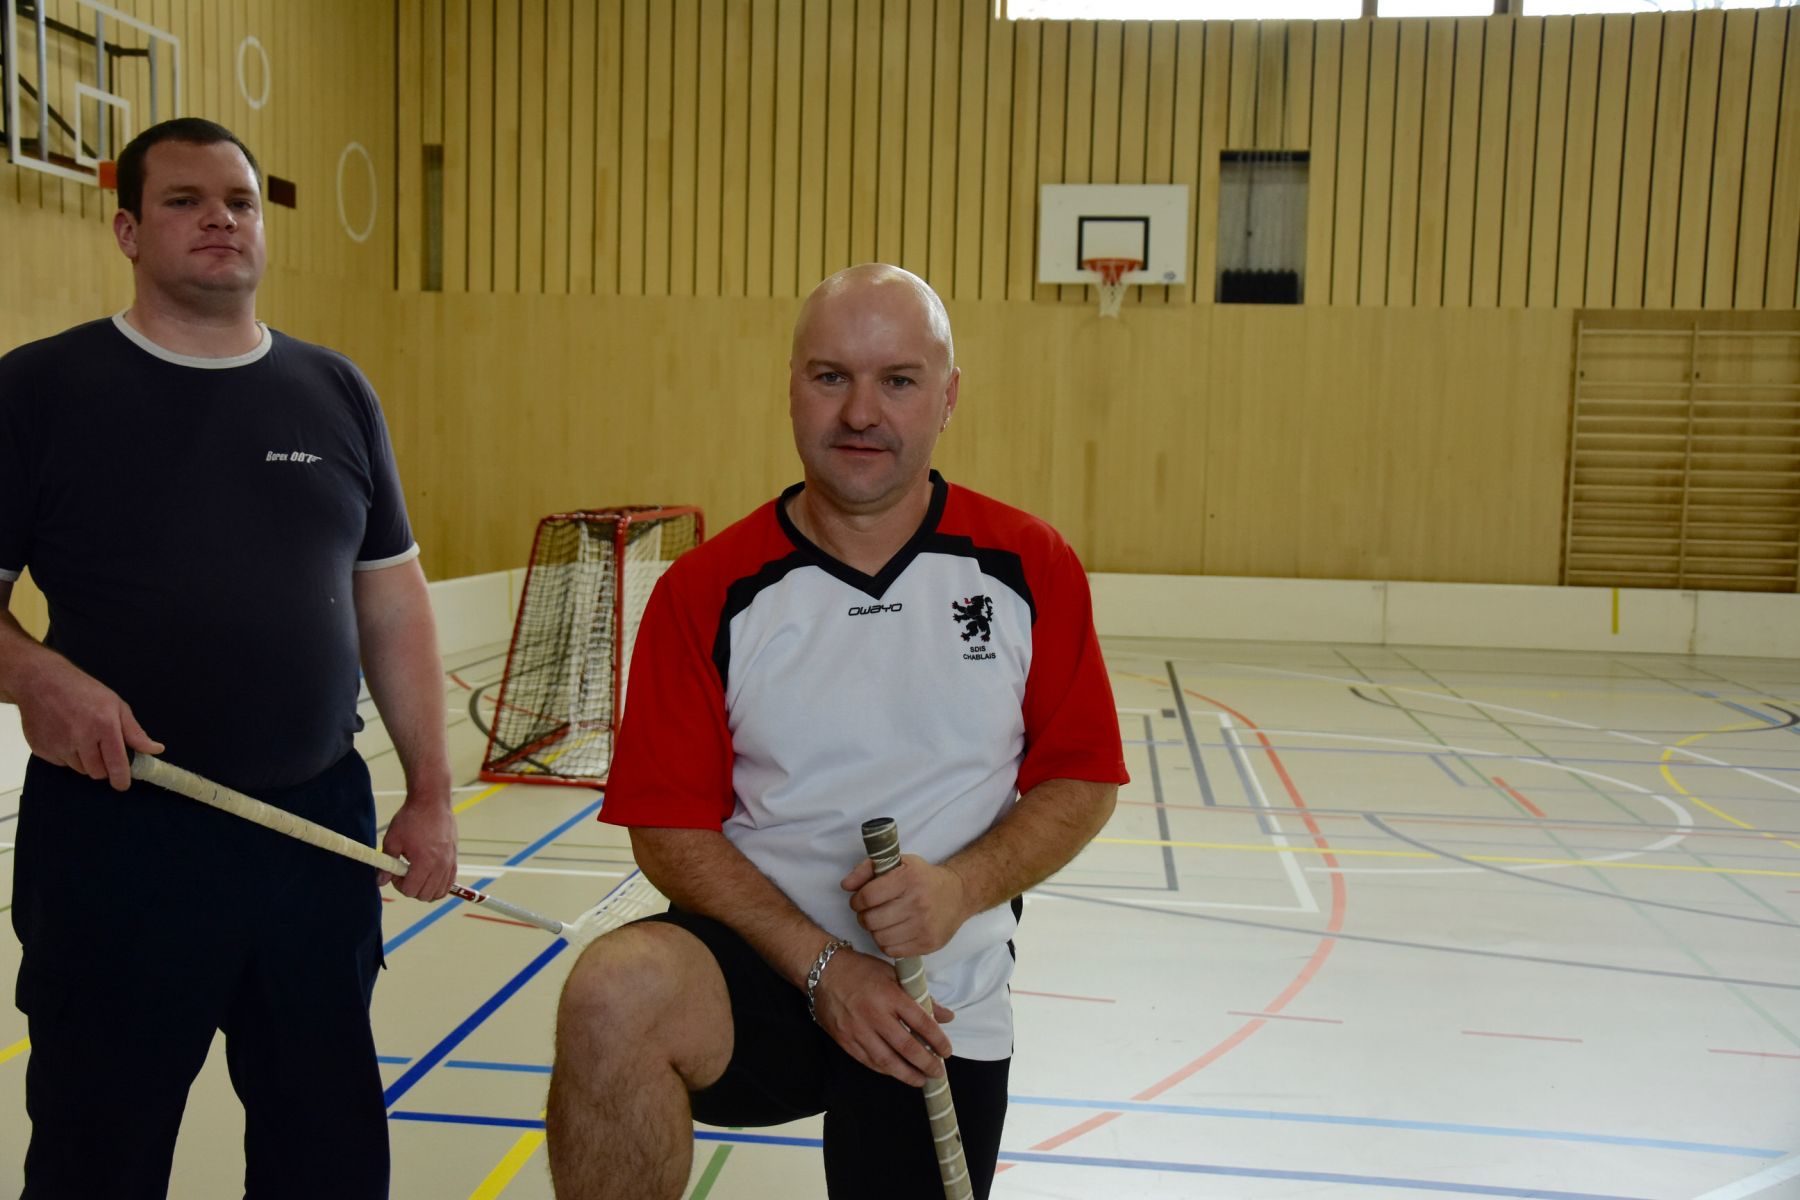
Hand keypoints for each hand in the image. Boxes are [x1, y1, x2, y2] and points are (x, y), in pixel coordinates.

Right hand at [17, 654, 162, 790]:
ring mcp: (59, 745)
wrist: (41, 682)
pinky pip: (61, 764)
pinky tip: (65, 736)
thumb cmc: (84, 691)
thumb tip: (155, 749)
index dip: (121, 779)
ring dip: (85, 761)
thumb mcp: (116, 705)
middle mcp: (81, 738)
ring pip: (80, 769)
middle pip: (97, 772)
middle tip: (102, 750)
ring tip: (82, 739)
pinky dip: (67, 756)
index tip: (122, 784)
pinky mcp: (42, 749)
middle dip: (104, 767)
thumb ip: (135, 732)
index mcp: (104, 726)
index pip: (116, 764)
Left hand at [380, 792, 456, 899]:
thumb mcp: (393, 840)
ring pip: (439, 892)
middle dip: (411, 889)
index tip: (395, 872)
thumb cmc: (411, 818)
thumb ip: (386, 864)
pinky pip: (450, 882)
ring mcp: (449, 862)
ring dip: (426, 889)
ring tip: (417, 874)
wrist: (432, 802)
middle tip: (404, 874)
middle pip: (425, 895)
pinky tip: (429, 875)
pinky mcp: (454, 858)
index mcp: (424, 862)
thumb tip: (380, 881)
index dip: (399, 885)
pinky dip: (439, 885)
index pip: (411, 890)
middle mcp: (440, 866)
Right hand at [812, 946, 954, 1085]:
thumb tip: (946, 1016)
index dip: (937, 1040)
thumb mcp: (894, 975)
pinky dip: (884, 1069)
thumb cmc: (861, 970)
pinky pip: (868, 1061)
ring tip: (920, 1080)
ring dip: (906, 1074)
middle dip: (925, 1063)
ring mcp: (857, 1030)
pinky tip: (896, 1072)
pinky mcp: (844, 1040)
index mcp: (890, 995)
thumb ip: (921, 996)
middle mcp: (874, 1014)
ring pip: (886, 1060)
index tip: (946, 1051)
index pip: (921, 1022)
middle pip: (906, 1046)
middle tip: (937, 1072)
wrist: (822, 971)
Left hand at [841, 853, 967, 957]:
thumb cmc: (922, 877)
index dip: (857, 901)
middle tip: (869, 913)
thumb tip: (845, 886)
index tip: (859, 901)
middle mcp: (918, 902)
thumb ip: (867, 869)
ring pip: (880, 938)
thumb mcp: (898, 863)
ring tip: (882, 922)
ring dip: (875, 931)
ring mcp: (924, 925)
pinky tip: (893, 932)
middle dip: (864, 917)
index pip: (868, 896)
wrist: (958, 894)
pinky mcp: (928, 943)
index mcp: (908, 878)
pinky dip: (887, 943)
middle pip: (871, 920)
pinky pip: (892, 951)